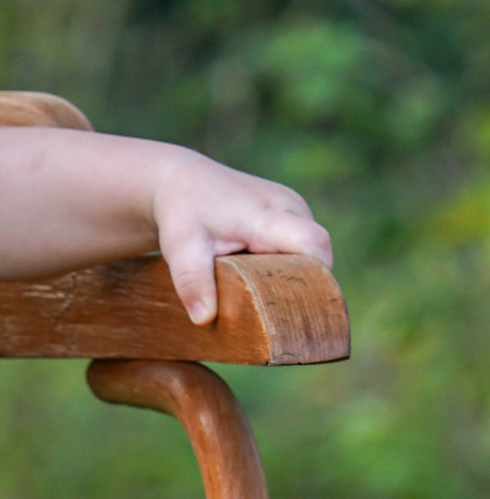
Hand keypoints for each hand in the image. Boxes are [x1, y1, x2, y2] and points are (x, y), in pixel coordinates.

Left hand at [152, 154, 332, 325]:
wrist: (184, 179)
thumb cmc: (183, 212)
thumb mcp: (180, 248)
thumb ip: (192, 282)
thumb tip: (203, 319)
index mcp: (266, 214)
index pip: (313, 244)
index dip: (314, 278)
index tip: (293, 305)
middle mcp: (289, 205)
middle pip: (318, 253)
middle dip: (302, 282)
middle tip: (272, 308)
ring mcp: (294, 204)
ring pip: (312, 249)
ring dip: (293, 271)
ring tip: (260, 286)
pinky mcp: (292, 209)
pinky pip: (304, 241)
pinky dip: (289, 260)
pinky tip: (262, 271)